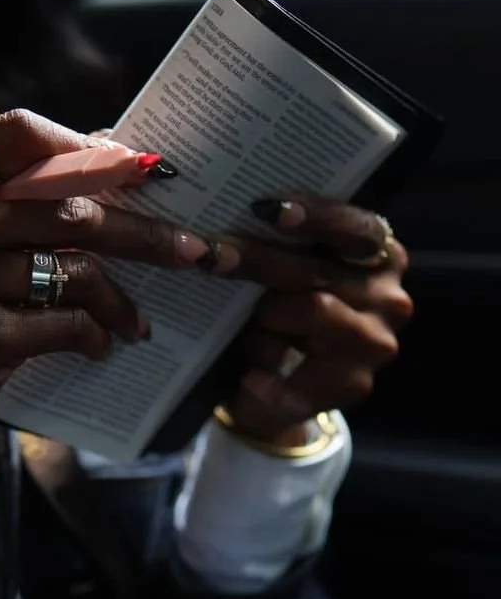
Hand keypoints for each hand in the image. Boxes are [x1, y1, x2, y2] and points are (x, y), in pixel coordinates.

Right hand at [0, 110, 210, 460]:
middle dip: (143, 232)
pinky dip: (96, 335)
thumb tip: (104, 154)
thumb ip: (2, 198)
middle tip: (189, 250)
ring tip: (137, 322)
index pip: (25, 139)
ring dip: (122, 300)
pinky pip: (68, 323)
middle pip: (69, 206)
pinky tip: (100, 346)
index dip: (91, 152)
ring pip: (77, 267)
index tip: (142, 171)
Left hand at [208, 196, 411, 443]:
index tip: (265, 207)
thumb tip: (228, 216)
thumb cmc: (283, 317)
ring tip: (242, 329)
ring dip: (267, 317)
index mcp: (378, 256)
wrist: (280, 391)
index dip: (313, 214)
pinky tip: (250, 379)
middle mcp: (388, 296)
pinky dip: (268, 373)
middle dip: (258, 260)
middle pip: (318, 270)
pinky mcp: (355, 382)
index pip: (354, 227)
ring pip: (314, 310)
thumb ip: (280, 245)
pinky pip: (301, 368)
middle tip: (210, 255)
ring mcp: (376, 340)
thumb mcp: (286, 275)